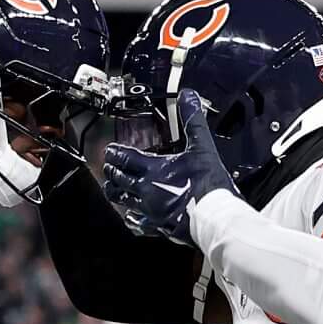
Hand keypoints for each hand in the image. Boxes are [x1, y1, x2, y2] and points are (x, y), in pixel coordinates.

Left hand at [99, 90, 234, 242]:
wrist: (213, 217)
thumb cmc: (208, 185)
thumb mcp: (202, 147)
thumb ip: (192, 121)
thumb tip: (187, 97)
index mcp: (154, 169)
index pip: (126, 157)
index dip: (115, 152)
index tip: (109, 150)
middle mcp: (146, 190)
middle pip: (120, 179)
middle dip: (112, 171)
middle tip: (108, 166)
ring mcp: (150, 210)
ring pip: (123, 201)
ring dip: (116, 192)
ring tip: (111, 188)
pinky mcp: (158, 226)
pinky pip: (138, 222)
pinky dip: (132, 218)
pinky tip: (131, 217)